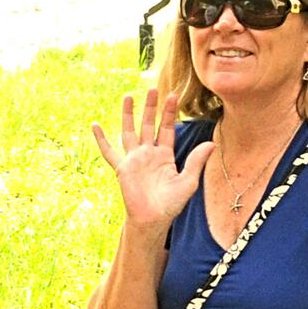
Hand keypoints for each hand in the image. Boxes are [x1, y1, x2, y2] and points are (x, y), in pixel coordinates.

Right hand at [91, 89, 211, 232]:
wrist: (152, 219)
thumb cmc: (170, 204)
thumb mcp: (188, 181)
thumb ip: (197, 161)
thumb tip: (212, 143)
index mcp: (164, 156)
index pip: (167, 129)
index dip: (169, 113)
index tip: (172, 96)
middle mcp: (148, 154)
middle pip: (148, 125)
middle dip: (150, 107)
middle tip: (152, 89)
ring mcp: (133, 160)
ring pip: (129, 132)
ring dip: (128, 115)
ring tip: (128, 97)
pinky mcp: (122, 168)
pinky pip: (109, 151)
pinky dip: (101, 139)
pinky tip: (94, 126)